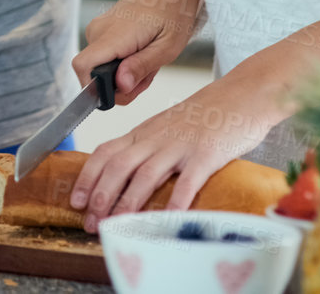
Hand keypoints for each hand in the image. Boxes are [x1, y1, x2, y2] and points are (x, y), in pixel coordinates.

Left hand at [70, 71, 283, 232]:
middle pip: (119, 165)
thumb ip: (149, 147)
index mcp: (145, 132)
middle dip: (101, 196)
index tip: (76, 201)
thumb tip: (125, 178)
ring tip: (117, 225)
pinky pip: (187, 180)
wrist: (243, 93)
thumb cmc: (206, 116)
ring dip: (128, 202)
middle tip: (90, 222)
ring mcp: (181, 144)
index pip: (105, 152)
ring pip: (146, 174)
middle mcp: (156, 137)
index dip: (87, 177)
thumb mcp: (168, 127)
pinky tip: (167, 220)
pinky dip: (175, 201)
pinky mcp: (207, 153)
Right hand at [76, 0, 201, 103]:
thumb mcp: (168, 46)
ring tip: (148, 61)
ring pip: (100, 70)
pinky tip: (141, 54)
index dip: (96, 88)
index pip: (83, 66)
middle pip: (94, 76)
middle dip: (121, 86)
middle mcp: (98, 31)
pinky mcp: (99, 31)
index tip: (123, 90)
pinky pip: (103, 59)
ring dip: (125, 76)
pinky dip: (122, 65)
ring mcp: (97, 30)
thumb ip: (142, 67)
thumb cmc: (172, 11)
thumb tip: (120, 85)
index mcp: (114, 34)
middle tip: (148, 75)